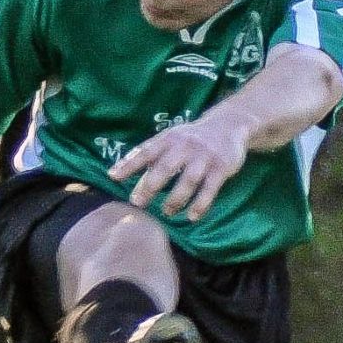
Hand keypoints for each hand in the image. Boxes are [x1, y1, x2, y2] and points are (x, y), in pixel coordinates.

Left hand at [108, 119, 247, 220]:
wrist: (229, 125)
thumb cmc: (190, 138)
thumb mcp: (169, 139)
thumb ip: (146, 155)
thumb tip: (115, 174)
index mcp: (169, 139)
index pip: (146, 151)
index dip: (130, 164)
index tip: (113, 176)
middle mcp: (186, 146)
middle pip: (166, 167)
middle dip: (150, 186)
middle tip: (138, 203)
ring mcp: (205, 157)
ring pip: (188, 180)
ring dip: (176, 198)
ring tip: (167, 211)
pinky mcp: (221, 168)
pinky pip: (210, 189)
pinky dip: (201, 204)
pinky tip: (192, 217)